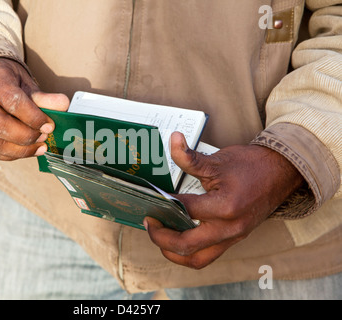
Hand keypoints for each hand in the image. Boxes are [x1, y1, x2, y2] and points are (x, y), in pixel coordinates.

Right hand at [0, 58, 69, 159]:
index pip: (12, 101)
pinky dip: (8, 155)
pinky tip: (23, 151)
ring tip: (38, 147)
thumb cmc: (9, 82)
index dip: (33, 117)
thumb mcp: (27, 83)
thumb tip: (64, 106)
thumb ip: (44, 97)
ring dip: (19, 150)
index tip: (50, 126)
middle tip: (44, 138)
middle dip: (26, 137)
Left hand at [144, 131, 303, 268]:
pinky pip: (208, 255)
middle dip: (160, 237)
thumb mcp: (217, 160)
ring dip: (173, 253)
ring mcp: (232, 237)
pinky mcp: (234, 239)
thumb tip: (172, 141)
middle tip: (148, 222)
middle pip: (185, 245)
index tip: (150, 197)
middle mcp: (229, 228)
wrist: (281, 172)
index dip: (163, 203)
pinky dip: (189, 253)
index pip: (184, 210)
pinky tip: (178, 239)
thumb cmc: (251, 165)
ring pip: (196, 259)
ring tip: (160, 236)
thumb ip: (190, 157)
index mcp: (224, 207)